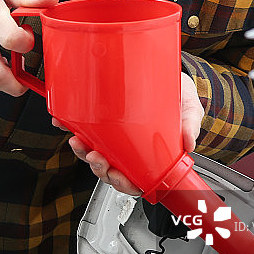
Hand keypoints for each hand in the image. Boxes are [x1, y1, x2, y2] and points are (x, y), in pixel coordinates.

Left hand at [62, 72, 203, 194]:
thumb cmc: (178, 96)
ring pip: (94, 153)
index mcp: (149, 153)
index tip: (117, 175)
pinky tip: (64, 121)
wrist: (168, 71)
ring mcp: (114, 134)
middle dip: (98, 167)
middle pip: (110, 169)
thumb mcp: (188, 108)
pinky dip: (71, 126)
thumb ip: (189, 124)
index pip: (134, 179)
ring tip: (79, 140)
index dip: (123, 183)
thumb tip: (188, 142)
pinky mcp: (103, 117)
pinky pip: (83, 128)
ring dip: (83, 151)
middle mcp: (129, 147)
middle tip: (95, 156)